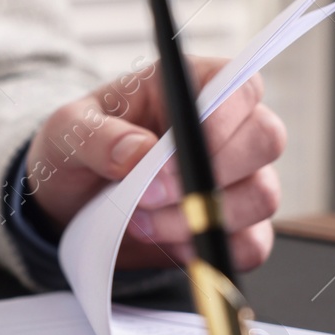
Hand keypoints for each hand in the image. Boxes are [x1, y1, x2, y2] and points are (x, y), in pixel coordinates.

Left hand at [27, 57, 284, 271]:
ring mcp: (238, 178)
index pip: (241, 86)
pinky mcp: (235, 226)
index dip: (225, 115)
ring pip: (262, 196)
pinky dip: (211, 249)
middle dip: (211, 173)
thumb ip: (98, 136)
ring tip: (142, 219)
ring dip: (202, 217)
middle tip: (151, 192)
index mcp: (194, 85)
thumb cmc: (79, 147)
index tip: (180, 149)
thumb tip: (136, 152)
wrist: (73, 200)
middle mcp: (228, 128)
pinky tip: (168, 242)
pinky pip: (253, 244)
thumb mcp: (68, 130)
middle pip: (266, 139)